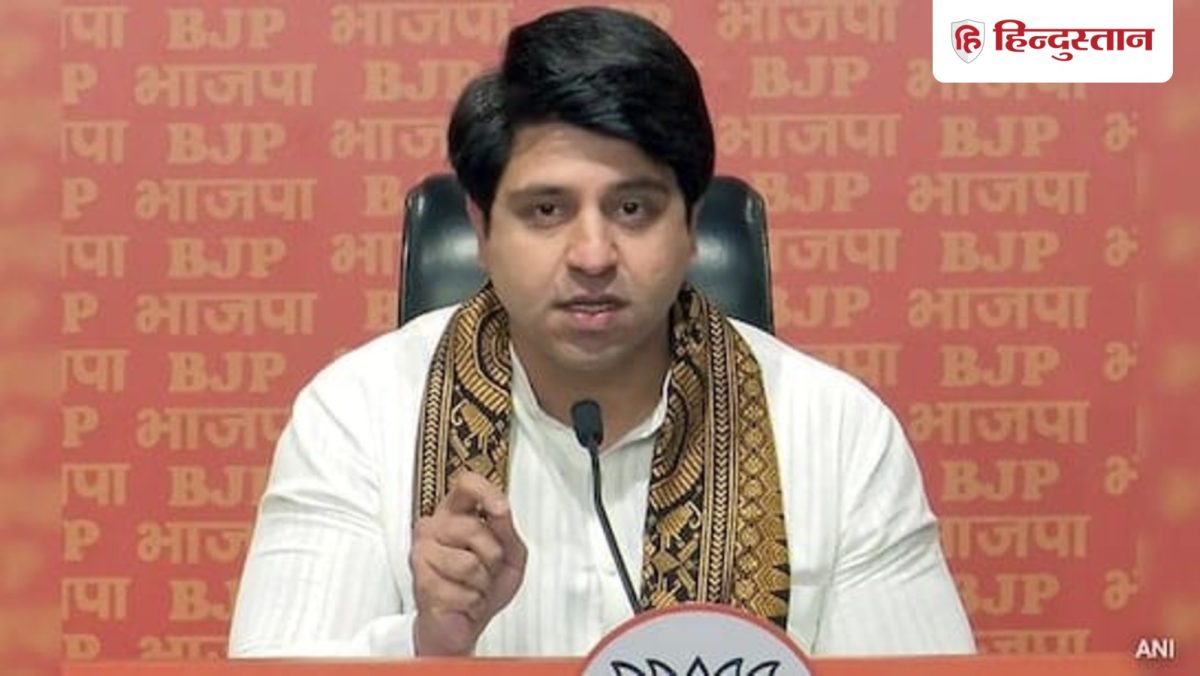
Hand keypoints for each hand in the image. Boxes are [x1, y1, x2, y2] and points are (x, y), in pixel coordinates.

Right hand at [410, 471, 526, 655]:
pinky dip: (473, 601)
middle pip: (475, 528)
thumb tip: (500, 507)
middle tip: (485, 570)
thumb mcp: (510, 554)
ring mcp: (422, 552)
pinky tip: (463, 601)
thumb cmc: (484, 585)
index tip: (502, 509)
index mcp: (455, 513)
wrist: (463, 625)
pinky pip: (464, 589)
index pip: (466, 485)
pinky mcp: (421, 580)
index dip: (486, 492)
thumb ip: (507, 530)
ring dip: (482, 583)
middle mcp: (433, 526)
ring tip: (473, 586)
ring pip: (469, 562)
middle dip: (492, 557)